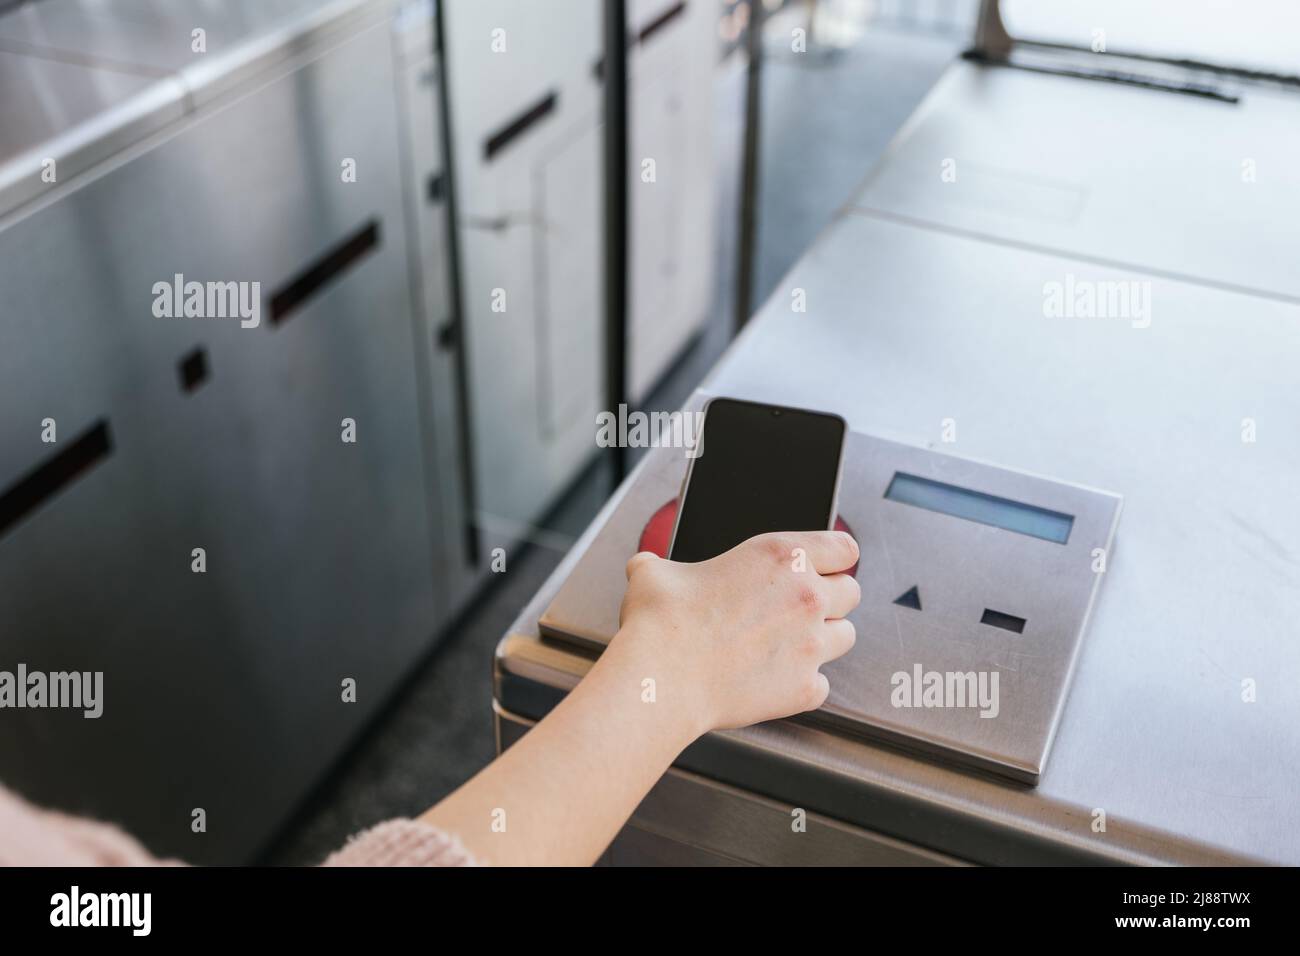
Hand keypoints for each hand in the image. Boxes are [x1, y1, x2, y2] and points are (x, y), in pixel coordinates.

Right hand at [612, 531, 860, 735]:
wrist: (661, 676)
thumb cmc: (661, 623)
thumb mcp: (655, 572)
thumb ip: (662, 565)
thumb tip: (646, 568)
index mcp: (781, 556)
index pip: (844, 548)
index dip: (834, 557)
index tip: (825, 566)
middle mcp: (806, 596)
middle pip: (852, 591)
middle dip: (831, 599)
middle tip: (799, 609)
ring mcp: (812, 644)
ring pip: (846, 637)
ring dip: (823, 639)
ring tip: (789, 645)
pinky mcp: (805, 687)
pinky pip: (822, 684)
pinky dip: (803, 684)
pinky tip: (774, 679)